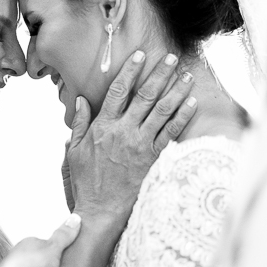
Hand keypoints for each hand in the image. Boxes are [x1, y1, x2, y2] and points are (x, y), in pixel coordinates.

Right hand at [65, 51, 197, 221]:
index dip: (130, 71)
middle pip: (145, 95)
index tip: (140, 55)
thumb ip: (80, 124)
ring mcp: (140, 145)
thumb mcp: (74, 151)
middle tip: (172, 58)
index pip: (118, 91)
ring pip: (162, 111)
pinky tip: (192, 103)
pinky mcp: (153, 159)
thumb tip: (81, 100)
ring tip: (187, 75)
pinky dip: (183, 117)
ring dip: (176, 91)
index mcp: (103, 126)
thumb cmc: (86, 182)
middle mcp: (124, 131)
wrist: (101, 212)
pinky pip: (171, 133)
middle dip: (160, 74)